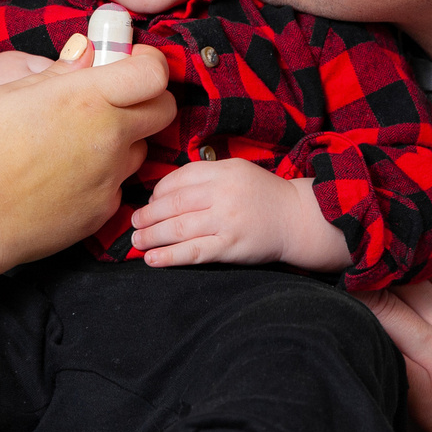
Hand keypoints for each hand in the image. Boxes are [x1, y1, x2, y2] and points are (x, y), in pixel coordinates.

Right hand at [0, 38, 172, 349]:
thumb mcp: (8, 94)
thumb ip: (58, 72)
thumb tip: (85, 53)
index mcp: (88, 99)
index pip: (154, 72)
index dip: (149, 62)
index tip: (132, 61)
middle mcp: (110, 137)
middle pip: (164, 110)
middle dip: (146, 98)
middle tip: (114, 98)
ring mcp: (111, 178)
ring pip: (140, 149)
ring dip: (122, 140)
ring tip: (76, 143)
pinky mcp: (104, 210)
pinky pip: (117, 183)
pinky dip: (102, 175)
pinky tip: (65, 177)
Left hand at [130, 159, 347, 271]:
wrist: (297, 218)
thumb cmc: (264, 196)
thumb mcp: (237, 172)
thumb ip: (206, 176)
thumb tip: (165, 193)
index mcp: (223, 171)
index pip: (179, 179)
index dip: (158, 192)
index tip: (149, 202)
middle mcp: (223, 193)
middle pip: (173, 204)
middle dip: (148, 215)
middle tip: (134, 223)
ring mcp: (226, 221)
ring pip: (178, 228)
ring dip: (152, 236)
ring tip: (137, 241)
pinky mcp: (230, 247)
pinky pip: (193, 252)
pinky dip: (169, 256)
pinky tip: (152, 259)